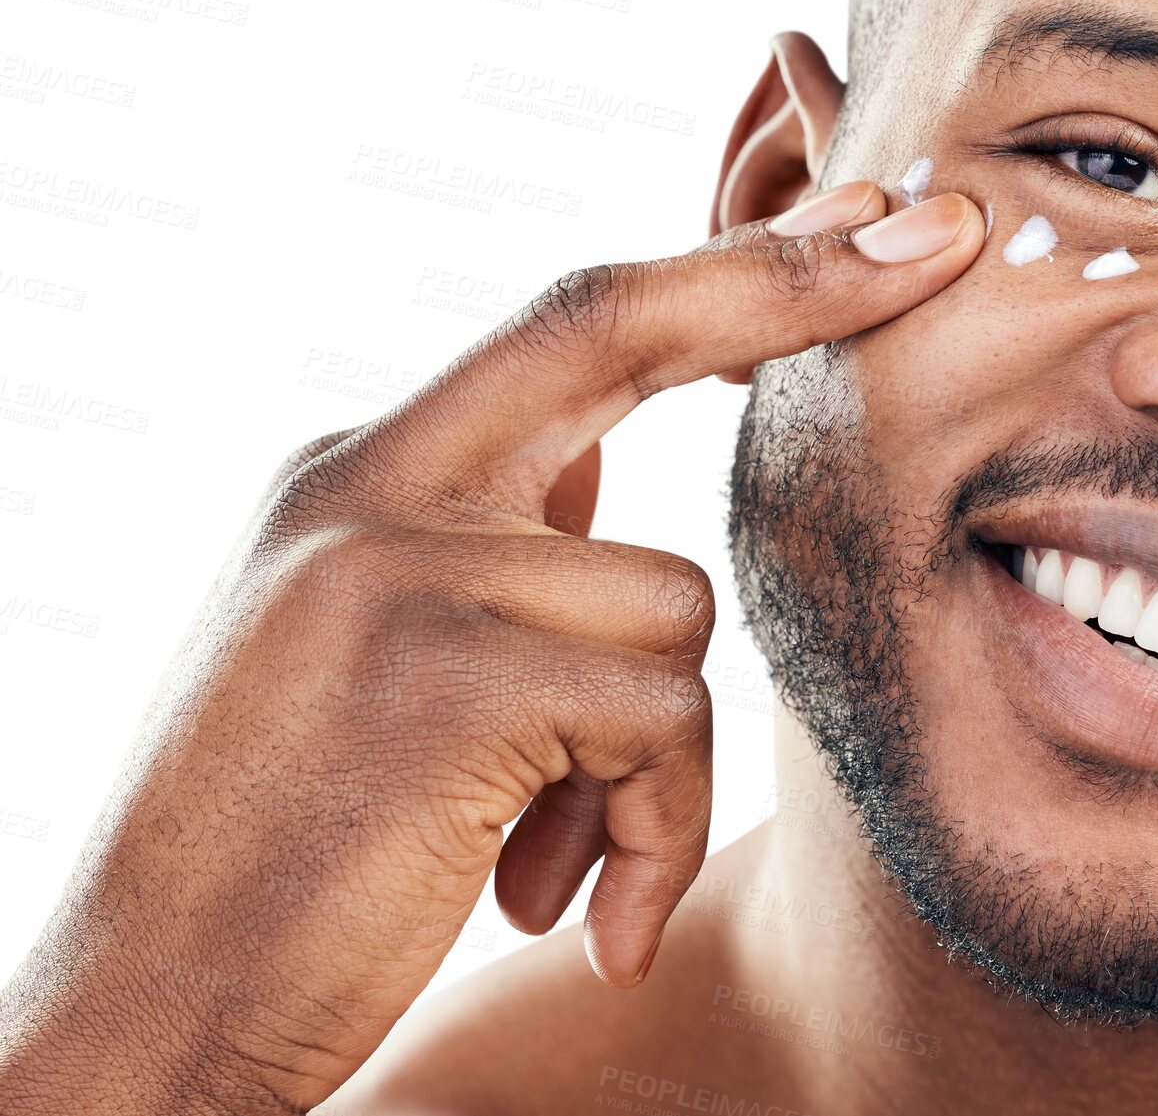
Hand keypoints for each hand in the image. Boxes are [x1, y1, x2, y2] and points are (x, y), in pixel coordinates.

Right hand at [0, 183, 985, 1115]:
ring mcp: (397, 570)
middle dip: (789, 278)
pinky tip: (572, 909)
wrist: (138, 1015)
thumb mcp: (371, 668)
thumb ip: (484, 565)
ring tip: (565, 866)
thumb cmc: (282, 856)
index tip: (848, 226)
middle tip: (934, 234)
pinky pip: (665, 720)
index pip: (561, 329)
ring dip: (655, 760)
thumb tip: (607, 513)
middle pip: (613, 323)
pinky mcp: (446, 676)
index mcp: (358, 478)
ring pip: (673, 606)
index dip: (718, 273)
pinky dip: (654, 828)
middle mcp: (366, 489)